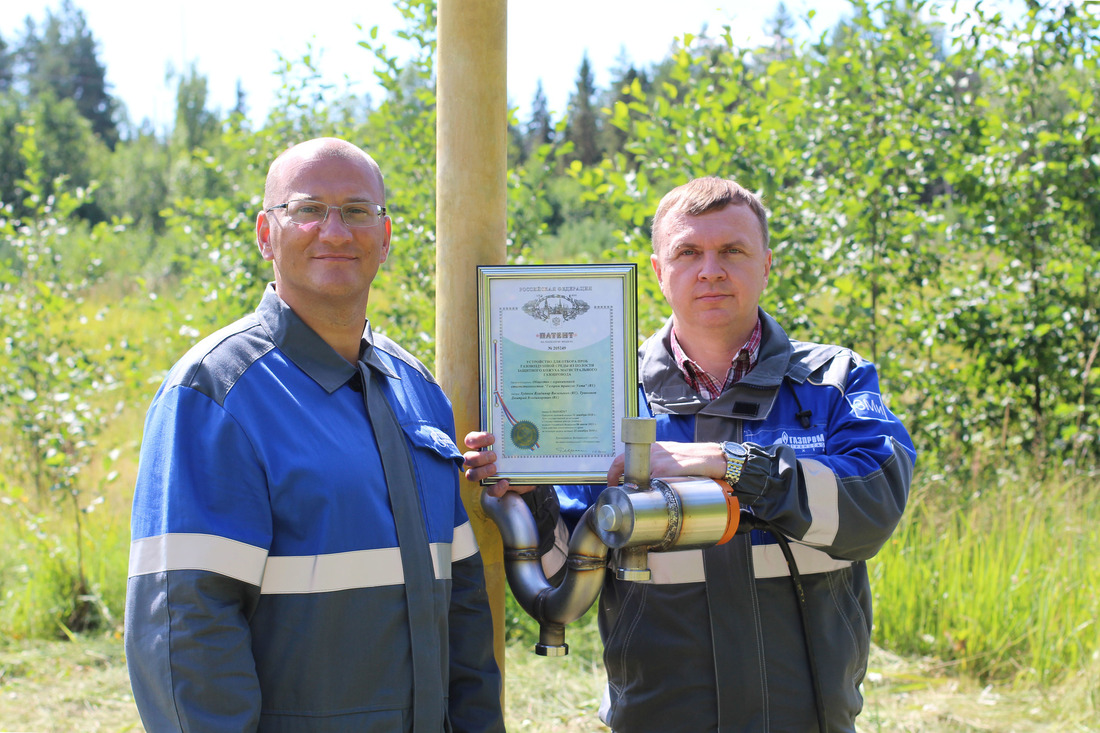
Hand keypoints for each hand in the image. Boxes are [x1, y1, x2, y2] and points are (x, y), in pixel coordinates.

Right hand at [462, 431, 535, 497]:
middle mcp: (478, 461)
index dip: (477, 438)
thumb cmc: (517, 456)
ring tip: (494, 468)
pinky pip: (490, 491)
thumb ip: (517, 440)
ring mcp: (483, 476)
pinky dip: (496, 487)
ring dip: (482, 471)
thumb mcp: (517, 446)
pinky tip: (505, 482)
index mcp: (481, 447)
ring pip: (471, 475)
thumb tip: (525, 431)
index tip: (492, 439)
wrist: (527, 475)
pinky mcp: (492, 488)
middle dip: (479, 457)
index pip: (470, 440)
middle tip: (493, 456)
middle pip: (467, 458)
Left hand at [606, 441, 725, 485]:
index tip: (610, 483)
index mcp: (650, 448)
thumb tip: (642, 480)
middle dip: (616, 480)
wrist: (710, 458)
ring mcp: (657, 461)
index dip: (612, 472)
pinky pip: (651, 484)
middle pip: (623, 465)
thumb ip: (654, 463)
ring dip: (633, 489)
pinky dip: (649, 492)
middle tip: (615, 491)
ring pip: (636, 477)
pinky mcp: (665, 470)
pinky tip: (652, 497)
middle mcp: (651, 452)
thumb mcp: (668, 455)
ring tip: (634, 497)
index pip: (622, 458)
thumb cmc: (690, 459)